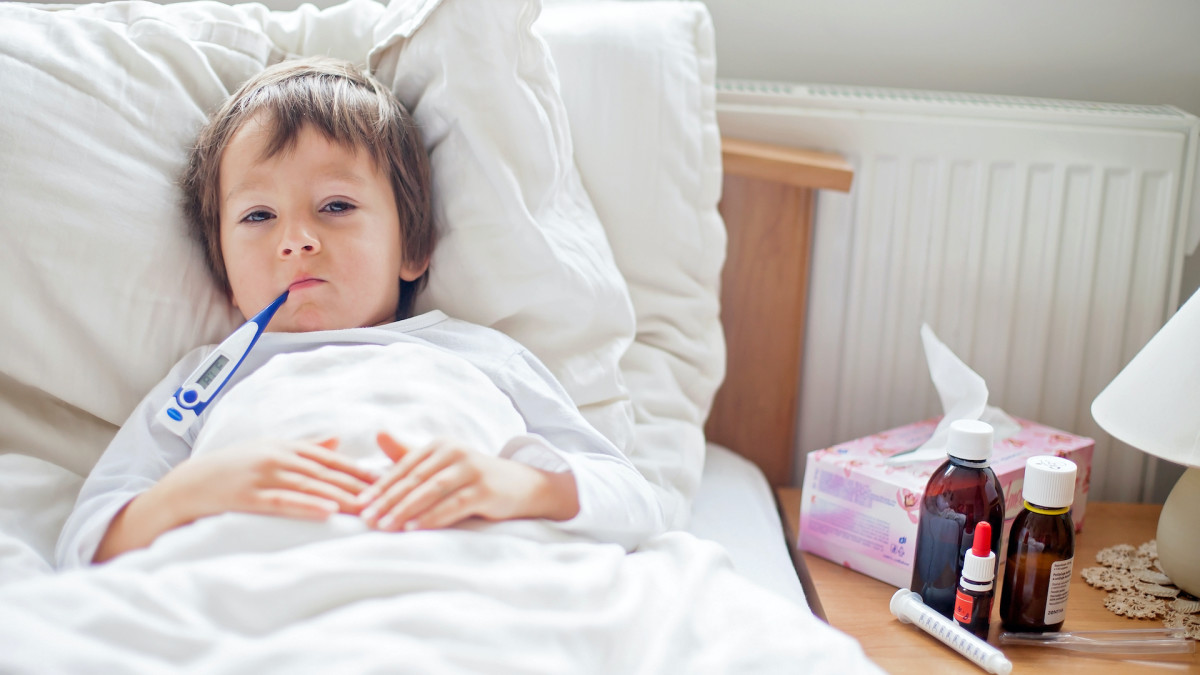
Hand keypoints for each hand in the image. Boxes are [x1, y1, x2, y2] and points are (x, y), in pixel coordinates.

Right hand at [94, 437, 376, 562]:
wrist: (187, 484)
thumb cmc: (232, 469)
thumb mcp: (269, 451)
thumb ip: (304, 447)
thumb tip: (338, 441)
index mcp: (287, 447)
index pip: (333, 460)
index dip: (360, 471)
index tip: (388, 482)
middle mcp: (278, 457)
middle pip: (327, 473)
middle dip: (358, 487)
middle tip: (387, 500)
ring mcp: (262, 475)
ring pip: (310, 487)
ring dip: (341, 498)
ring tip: (368, 508)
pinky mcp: (248, 495)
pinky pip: (282, 502)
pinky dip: (307, 506)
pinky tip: (328, 513)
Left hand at [358, 433, 578, 531]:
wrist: (521, 486)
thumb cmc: (473, 478)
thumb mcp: (442, 464)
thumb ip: (409, 454)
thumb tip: (378, 434)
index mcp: (440, 445)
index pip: (404, 466)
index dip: (380, 486)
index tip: (358, 504)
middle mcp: (455, 452)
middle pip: (414, 478)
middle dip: (387, 500)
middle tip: (365, 518)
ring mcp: (472, 470)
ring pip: (431, 491)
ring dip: (406, 509)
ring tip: (385, 526)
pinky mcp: (485, 489)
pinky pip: (454, 505)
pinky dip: (433, 517)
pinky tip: (416, 528)